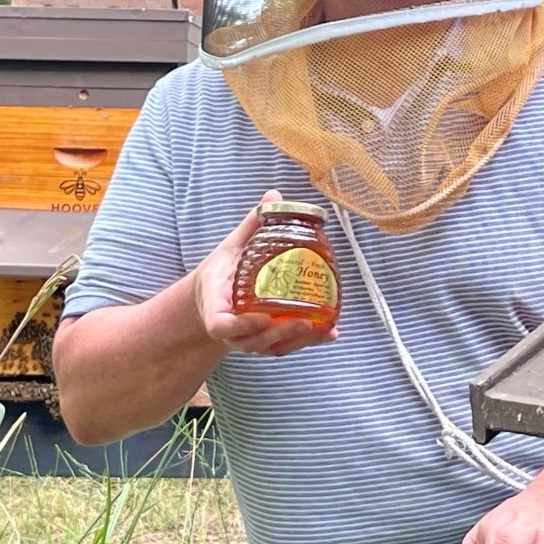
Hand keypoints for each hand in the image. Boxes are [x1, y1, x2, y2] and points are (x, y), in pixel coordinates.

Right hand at [189, 189, 338, 355]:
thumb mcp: (232, 247)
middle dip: (279, 335)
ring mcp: (247, 339)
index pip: (221, 325)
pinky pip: (284, 348)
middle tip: (303, 321)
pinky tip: (330, 334)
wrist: (213, 297)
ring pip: (270, 348)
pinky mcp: (264, 343)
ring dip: (296, 342)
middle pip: (251, 341)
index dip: (240, 326)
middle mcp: (231, 330)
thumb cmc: (223, 272)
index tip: (262, 316)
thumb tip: (274, 195)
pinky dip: (308, 343)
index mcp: (216, 306)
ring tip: (320, 328)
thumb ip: (253, 225)